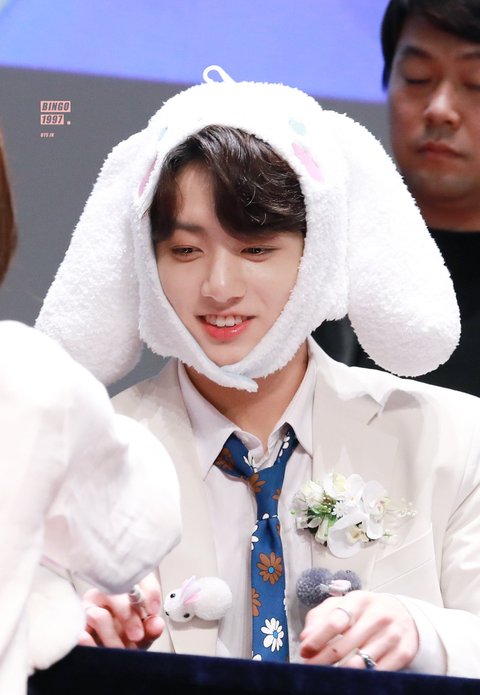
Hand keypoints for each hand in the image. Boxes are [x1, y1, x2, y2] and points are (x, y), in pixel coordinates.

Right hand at [78, 573, 163, 648]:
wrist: (108, 651)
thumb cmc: (127, 636)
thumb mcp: (144, 633)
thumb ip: (151, 627)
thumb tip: (156, 624)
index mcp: (127, 587)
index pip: (138, 577)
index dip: (148, 592)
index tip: (153, 611)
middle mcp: (106, 592)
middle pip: (115, 594)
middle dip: (129, 617)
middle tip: (137, 636)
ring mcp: (89, 606)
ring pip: (99, 616)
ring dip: (112, 637)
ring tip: (120, 649)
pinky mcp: (77, 624)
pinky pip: (81, 632)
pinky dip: (92, 643)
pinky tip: (100, 649)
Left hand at [299, 591, 418, 670]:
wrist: (403, 615)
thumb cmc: (365, 611)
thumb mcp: (343, 605)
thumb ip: (321, 617)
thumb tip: (305, 637)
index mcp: (359, 600)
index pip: (335, 621)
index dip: (317, 639)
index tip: (304, 652)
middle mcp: (378, 615)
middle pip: (344, 646)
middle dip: (322, 661)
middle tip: (310, 668)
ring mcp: (392, 635)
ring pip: (359, 664)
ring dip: (339, 673)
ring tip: (327, 676)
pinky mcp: (403, 653)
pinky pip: (377, 674)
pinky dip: (360, 679)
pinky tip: (350, 679)